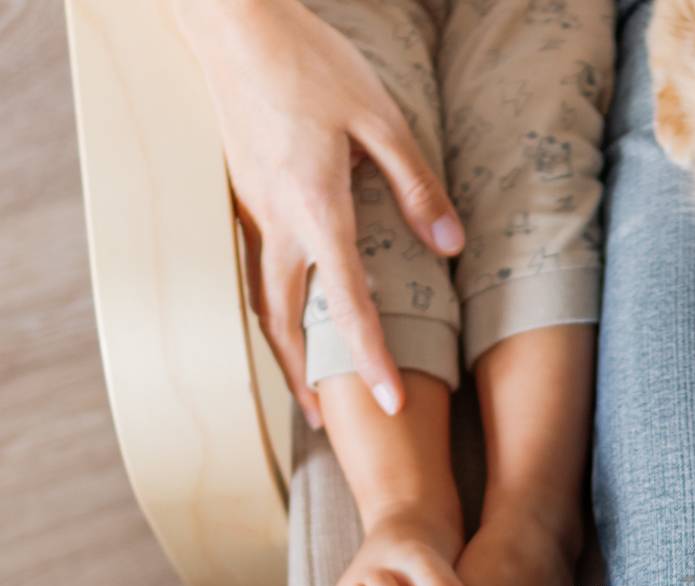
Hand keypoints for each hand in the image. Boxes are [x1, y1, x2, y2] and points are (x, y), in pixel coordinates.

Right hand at [175, 0, 464, 423]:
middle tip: (330, 426)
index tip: (392, 404)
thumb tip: (449, 243)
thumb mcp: (380, 118)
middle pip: (287, 321)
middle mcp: (275, 221)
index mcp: (314, 208)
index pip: (348, 303)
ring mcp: (252, 210)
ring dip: (286, 351)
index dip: (371, 358)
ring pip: (264, 300)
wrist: (233, 23)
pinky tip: (294, 320)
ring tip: (308, 390)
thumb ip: (416, 185)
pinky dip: (276, 310)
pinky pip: (259, 270)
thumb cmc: (309, 63)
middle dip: (307, 378)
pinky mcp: (245, 197)